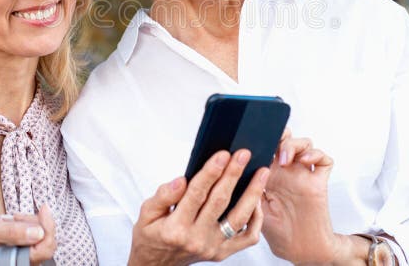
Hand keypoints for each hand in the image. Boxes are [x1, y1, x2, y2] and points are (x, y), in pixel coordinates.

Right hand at [0, 204, 56, 265]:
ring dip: (32, 224)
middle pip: (46, 244)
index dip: (49, 227)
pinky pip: (33, 238)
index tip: (43, 209)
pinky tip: (13, 222)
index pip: (44, 249)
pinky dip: (27, 226)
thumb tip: (39, 233)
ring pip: (40, 239)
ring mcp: (17, 259)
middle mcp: (16, 264)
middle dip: (38, 224)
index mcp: (9, 262)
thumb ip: (11, 232)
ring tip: (11, 219)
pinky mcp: (17, 253)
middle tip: (16, 216)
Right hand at [128, 149, 268, 265]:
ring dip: (252, 193)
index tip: (222, 154)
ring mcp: (213, 247)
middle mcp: (197, 238)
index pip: (196, 194)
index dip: (211, 172)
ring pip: (239, 218)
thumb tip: (181, 181)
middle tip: (243, 154)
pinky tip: (257, 200)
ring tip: (261, 173)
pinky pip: (247, 237)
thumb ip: (163, 195)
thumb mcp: (146, 213)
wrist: (157, 265)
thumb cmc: (152, 234)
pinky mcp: (223, 252)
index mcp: (176, 228)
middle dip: (233, 174)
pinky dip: (256, 219)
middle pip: (220, 201)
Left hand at [261, 131, 351, 264]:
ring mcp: (303, 175)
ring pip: (304, 144)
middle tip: (272, 140)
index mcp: (268, 174)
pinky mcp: (318, 182)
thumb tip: (239, 170)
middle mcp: (286, 172)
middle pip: (285, 139)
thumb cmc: (276, 231)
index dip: (261, 137)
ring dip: (295, 144)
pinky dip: (316, 154)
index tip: (253, 137)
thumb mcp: (255, 209)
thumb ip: (249, 190)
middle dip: (280, 133)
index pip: (266, 146)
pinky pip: (324, 160)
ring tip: (285, 158)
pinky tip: (305, 160)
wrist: (299, 249)